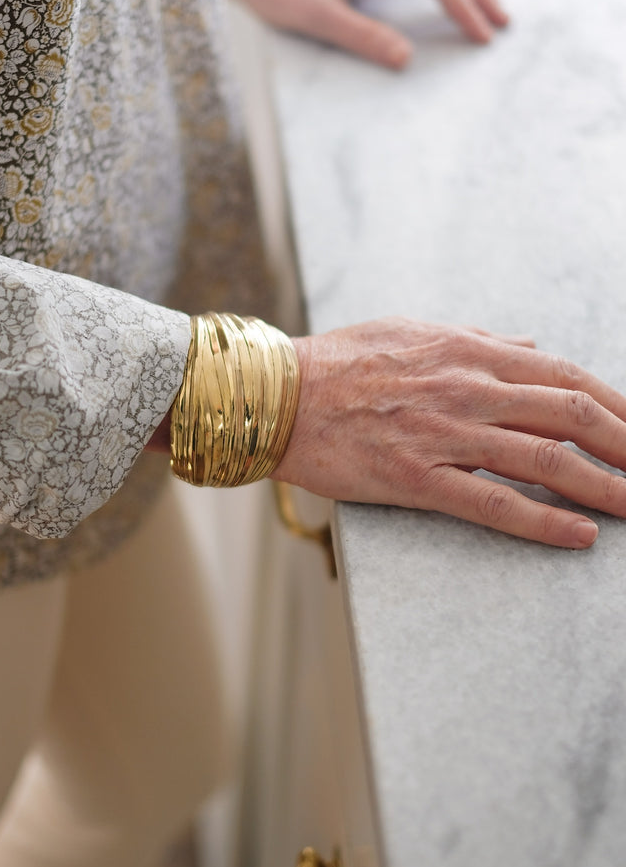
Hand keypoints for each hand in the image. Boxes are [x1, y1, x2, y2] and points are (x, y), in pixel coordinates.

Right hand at [273, 319, 625, 547]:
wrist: (276, 394)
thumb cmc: (341, 360)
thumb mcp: (414, 331)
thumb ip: (479, 340)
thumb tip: (531, 346)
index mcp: (469, 351)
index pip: (566, 377)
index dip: (617, 405)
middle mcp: (467, 389)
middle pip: (571, 416)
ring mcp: (443, 435)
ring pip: (544, 461)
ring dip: (605, 487)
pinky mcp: (415, 479)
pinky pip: (492, 503)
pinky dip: (544, 521)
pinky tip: (580, 535)